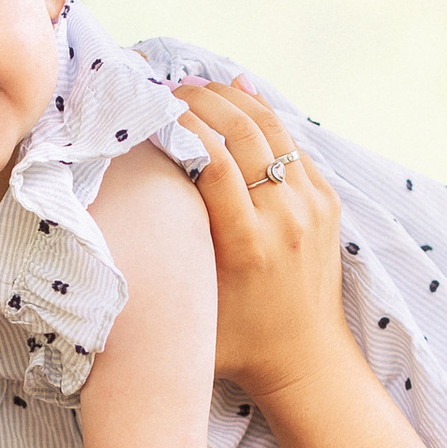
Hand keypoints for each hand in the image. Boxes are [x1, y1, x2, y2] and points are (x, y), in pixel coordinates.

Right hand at [173, 80, 347, 403]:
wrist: (307, 361)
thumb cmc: (237, 343)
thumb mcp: (190, 309)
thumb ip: (162, 263)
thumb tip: (119, 215)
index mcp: (248, 244)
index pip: (216, 161)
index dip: (184, 125)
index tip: (153, 108)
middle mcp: (285, 219)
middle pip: (244, 133)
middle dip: (203, 101)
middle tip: (169, 89)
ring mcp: (312, 207)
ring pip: (273, 129)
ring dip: (234, 99)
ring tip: (199, 86)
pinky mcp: (328, 204)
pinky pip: (293, 145)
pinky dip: (264, 116)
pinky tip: (239, 95)